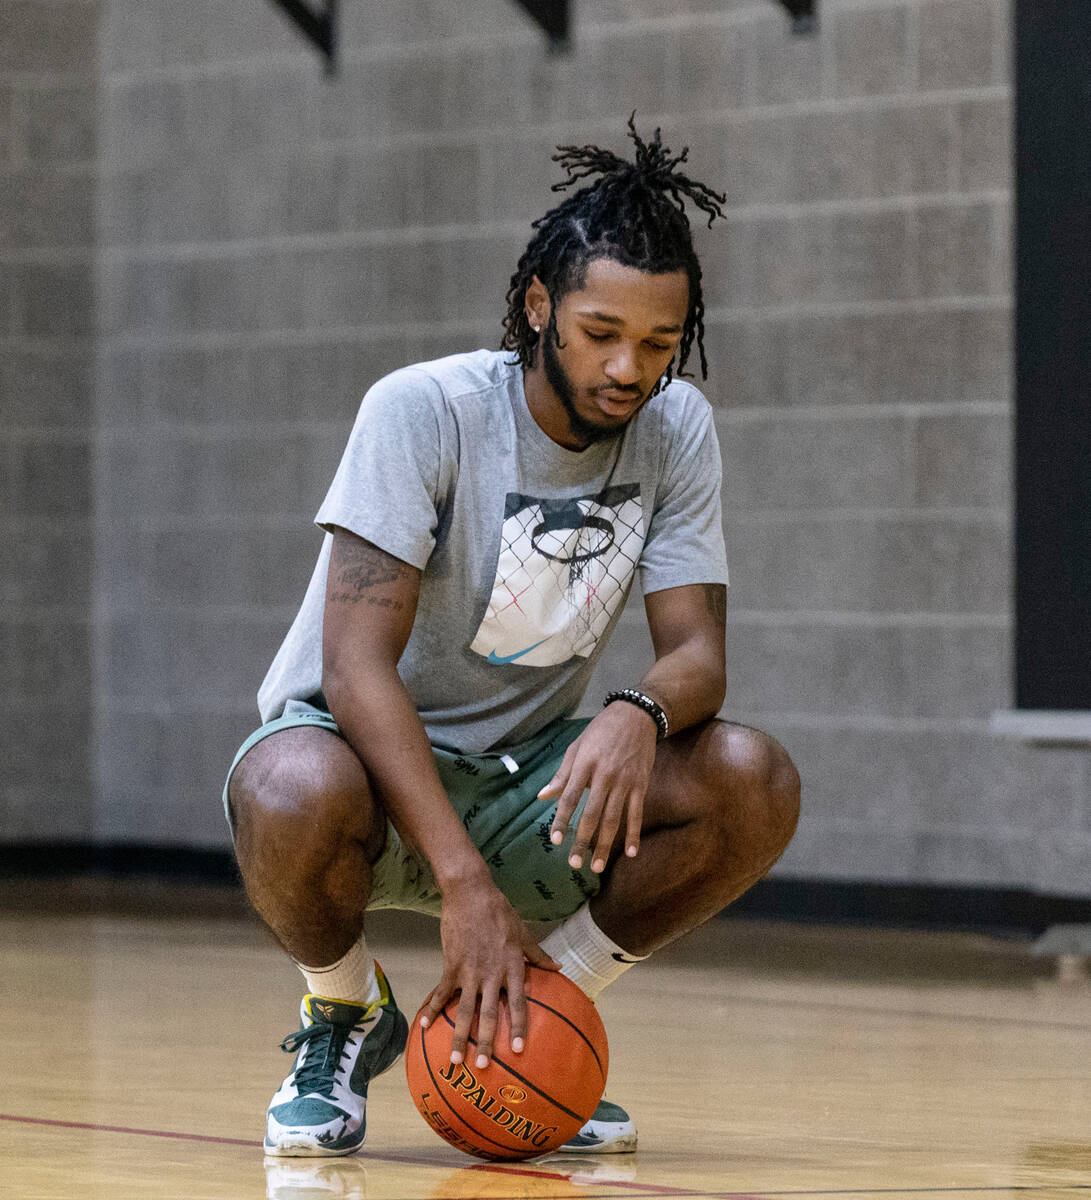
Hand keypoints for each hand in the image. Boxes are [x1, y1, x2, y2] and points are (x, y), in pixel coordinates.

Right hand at [419, 875, 557, 1067]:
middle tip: (482, 1066)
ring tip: (454, 1060)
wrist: (470, 893)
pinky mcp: (450, 965)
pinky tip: (425, 1027)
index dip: (518, 1027)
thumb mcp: (523, 932)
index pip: (518, 1003)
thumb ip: (539, 955)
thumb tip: (558, 969)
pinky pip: (441, 993)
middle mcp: (492, 973)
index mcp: (512, 966)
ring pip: (464, 1010)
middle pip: (489, 1014)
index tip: (518, 1050)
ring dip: (459, 1036)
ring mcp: (469, 971)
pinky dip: (433, 1010)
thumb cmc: (500, 912)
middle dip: (485, 1042)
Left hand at [537, 702, 657, 873]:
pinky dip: (633, 834)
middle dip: (582, 840)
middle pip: (592, 813)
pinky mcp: (641, 784)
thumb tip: (542, 797)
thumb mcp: (577, 746)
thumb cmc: (601, 730)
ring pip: (613, 818)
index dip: (562, 820)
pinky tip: (629, 853)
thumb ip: (562, 774)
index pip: (570, 797)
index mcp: (585, 764)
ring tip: (596, 866)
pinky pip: (636, 813)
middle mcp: (605, 775)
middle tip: (574, 863)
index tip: (555, 841)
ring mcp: (625, 781)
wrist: (636, 716)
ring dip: (604, 844)